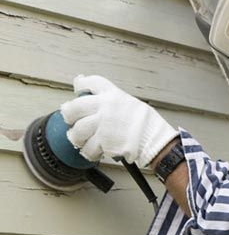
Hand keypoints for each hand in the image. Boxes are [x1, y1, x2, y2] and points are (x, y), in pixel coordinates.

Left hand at [60, 75, 178, 167]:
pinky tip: (93, 151)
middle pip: (74, 107)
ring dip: (77, 138)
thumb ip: (110, 99)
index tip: (77, 87)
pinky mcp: (103, 140)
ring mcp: (102, 123)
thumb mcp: (128, 101)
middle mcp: (105, 106)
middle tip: (71, 119)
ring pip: (77, 131)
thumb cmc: (144, 121)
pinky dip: (88, 152)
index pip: (91, 82)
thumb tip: (94, 96)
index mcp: (113, 94)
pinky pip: (87, 148)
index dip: (81, 84)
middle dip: (69, 115)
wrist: (152, 136)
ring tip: (81, 140)